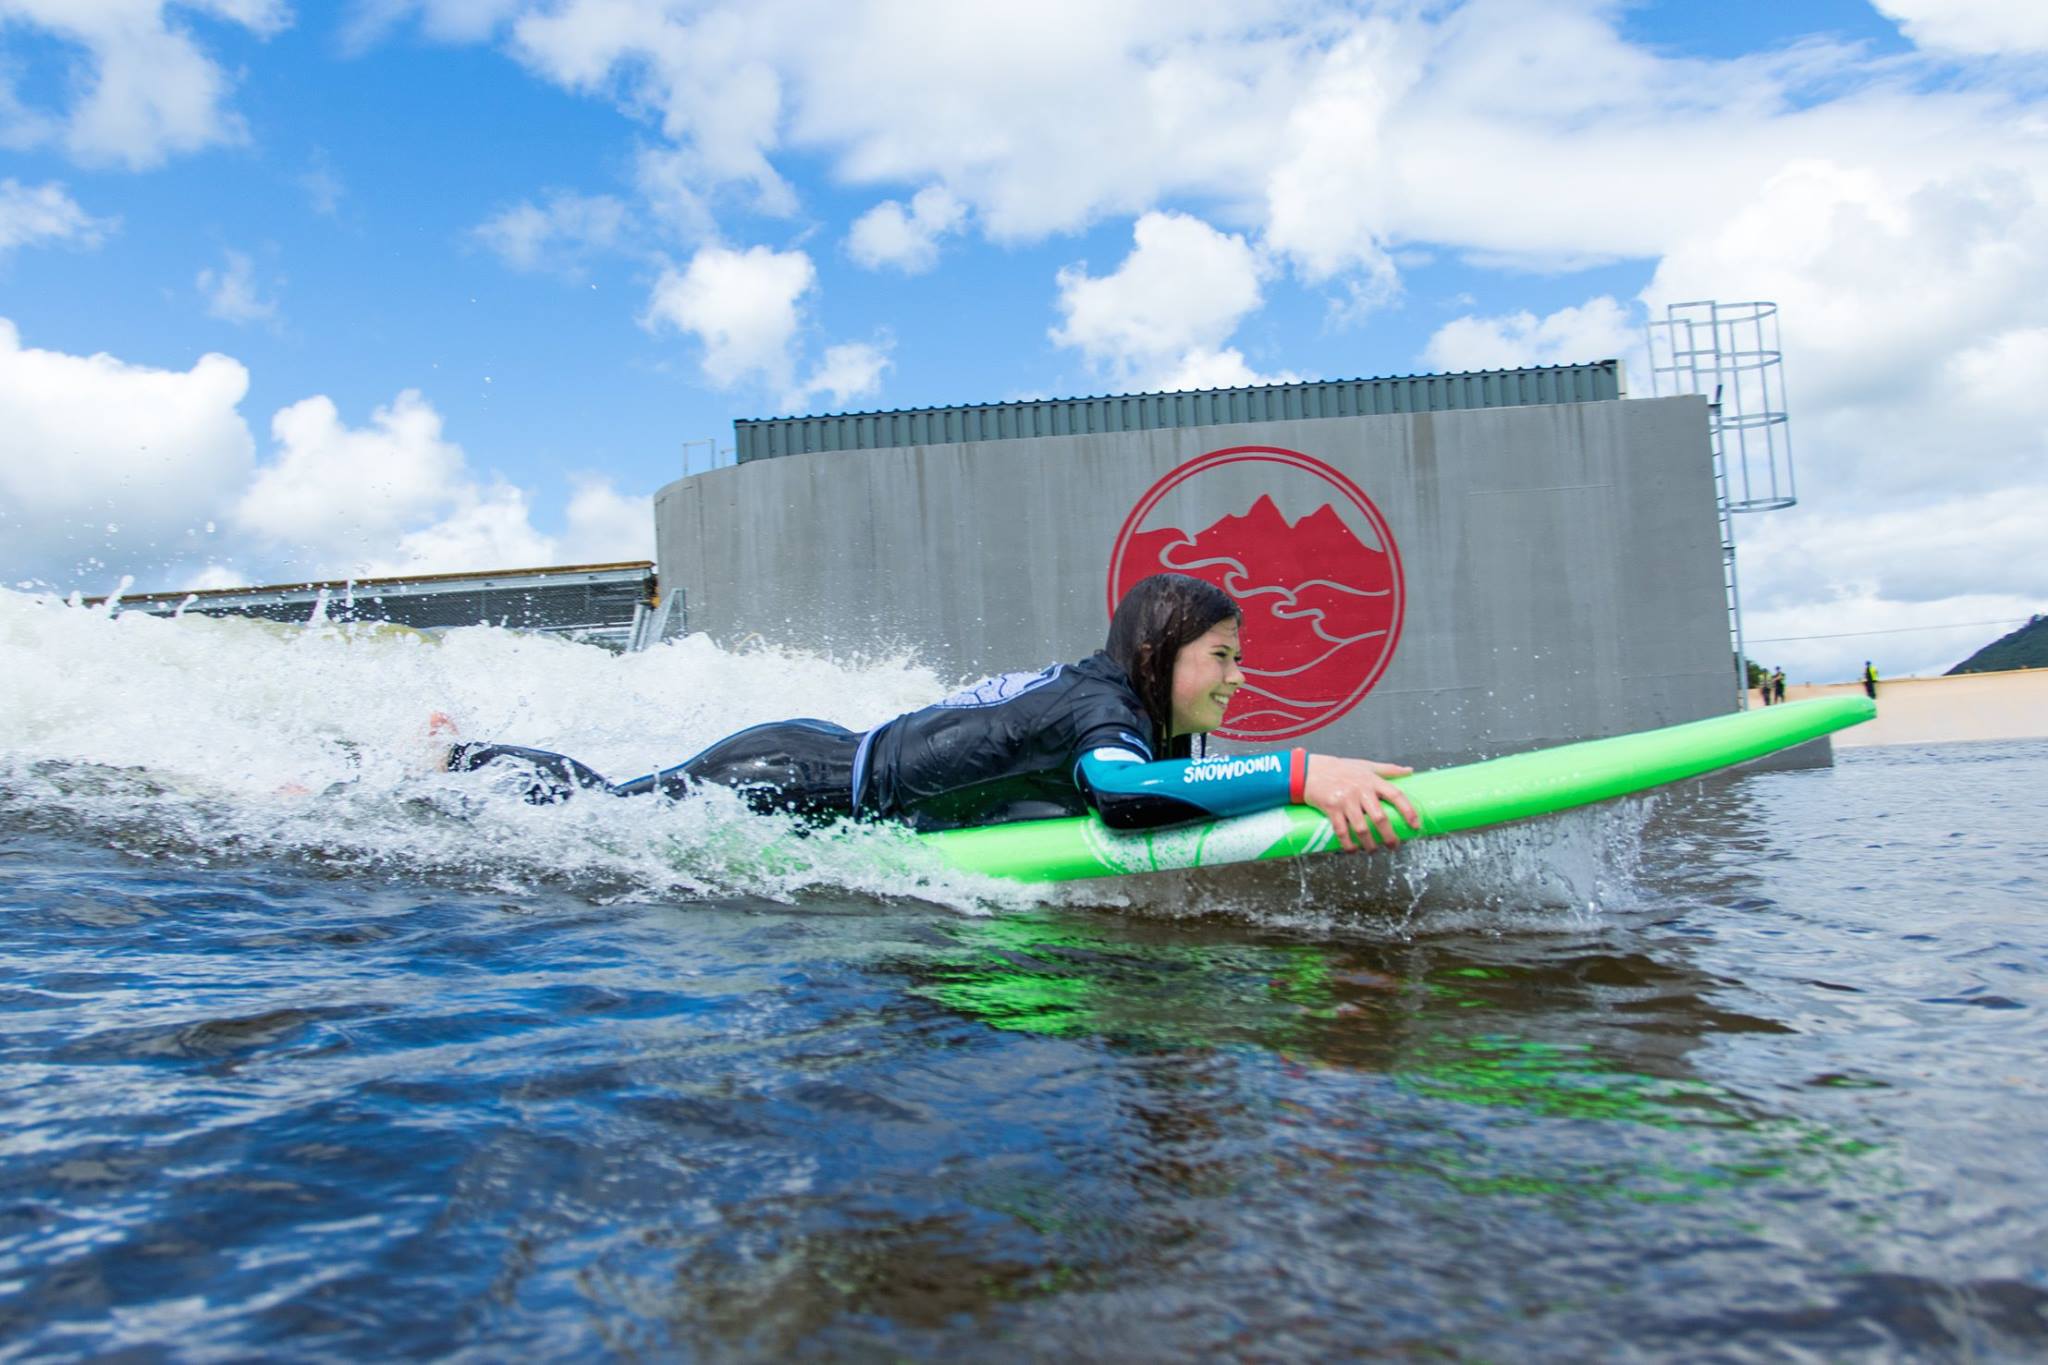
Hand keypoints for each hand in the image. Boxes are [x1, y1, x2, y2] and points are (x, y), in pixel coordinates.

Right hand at [1302, 754, 1420, 851]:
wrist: (1310, 770)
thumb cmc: (1341, 768)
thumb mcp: (1366, 765)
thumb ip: (1388, 769)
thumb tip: (1410, 771)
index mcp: (1372, 780)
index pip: (1396, 796)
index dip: (1408, 811)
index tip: (1415, 825)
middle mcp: (1360, 790)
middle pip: (1380, 818)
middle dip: (1389, 836)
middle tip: (1393, 846)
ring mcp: (1345, 800)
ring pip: (1362, 828)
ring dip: (1369, 844)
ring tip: (1373, 850)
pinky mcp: (1331, 808)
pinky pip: (1342, 831)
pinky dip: (1348, 844)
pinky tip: (1353, 850)